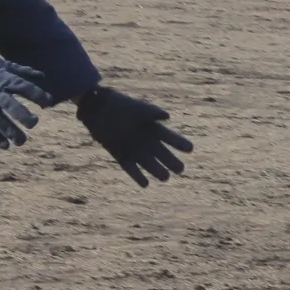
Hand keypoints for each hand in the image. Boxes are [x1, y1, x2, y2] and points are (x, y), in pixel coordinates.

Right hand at [0, 45, 57, 148]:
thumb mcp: (5, 65)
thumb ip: (23, 72)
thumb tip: (43, 77)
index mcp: (5, 80)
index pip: (24, 88)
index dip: (37, 95)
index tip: (48, 103)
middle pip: (11, 106)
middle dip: (23, 115)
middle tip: (34, 123)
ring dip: (11, 132)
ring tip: (22, 141)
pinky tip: (5, 145)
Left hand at [77, 85, 193, 187]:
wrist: (99, 109)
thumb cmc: (121, 105)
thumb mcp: (137, 107)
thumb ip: (151, 111)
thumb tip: (167, 116)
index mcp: (153, 128)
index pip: (171, 138)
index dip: (180, 143)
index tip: (190, 149)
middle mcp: (146, 141)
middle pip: (163, 155)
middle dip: (172, 162)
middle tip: (180, 169)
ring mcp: (135, 150)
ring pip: (150, 164)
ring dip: (157, 171)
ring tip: (165, 177)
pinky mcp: (121, 156)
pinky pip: (132, 169)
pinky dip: (138, 177)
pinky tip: (145, 184)